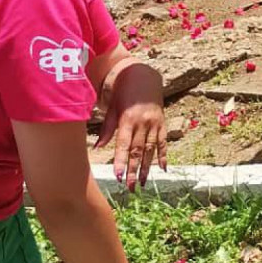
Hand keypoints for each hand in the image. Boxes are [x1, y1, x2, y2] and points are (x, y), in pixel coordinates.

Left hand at [95, 63, 166, 189]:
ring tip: (144, 183)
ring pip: (151, 149)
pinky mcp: (162, 123)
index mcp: (128, 119)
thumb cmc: (122, 91)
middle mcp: (143, 123)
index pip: (124, 144)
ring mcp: (154, 124)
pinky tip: (163, 169)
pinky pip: (163, 142)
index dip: (121, 161)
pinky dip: (163, 155)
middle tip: (131, 187)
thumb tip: (97, 148)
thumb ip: (107, 128)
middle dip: (134, 170)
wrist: (143, 75)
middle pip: (138, 151)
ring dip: (147, 168)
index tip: (119, 176)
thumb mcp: (112, 107)